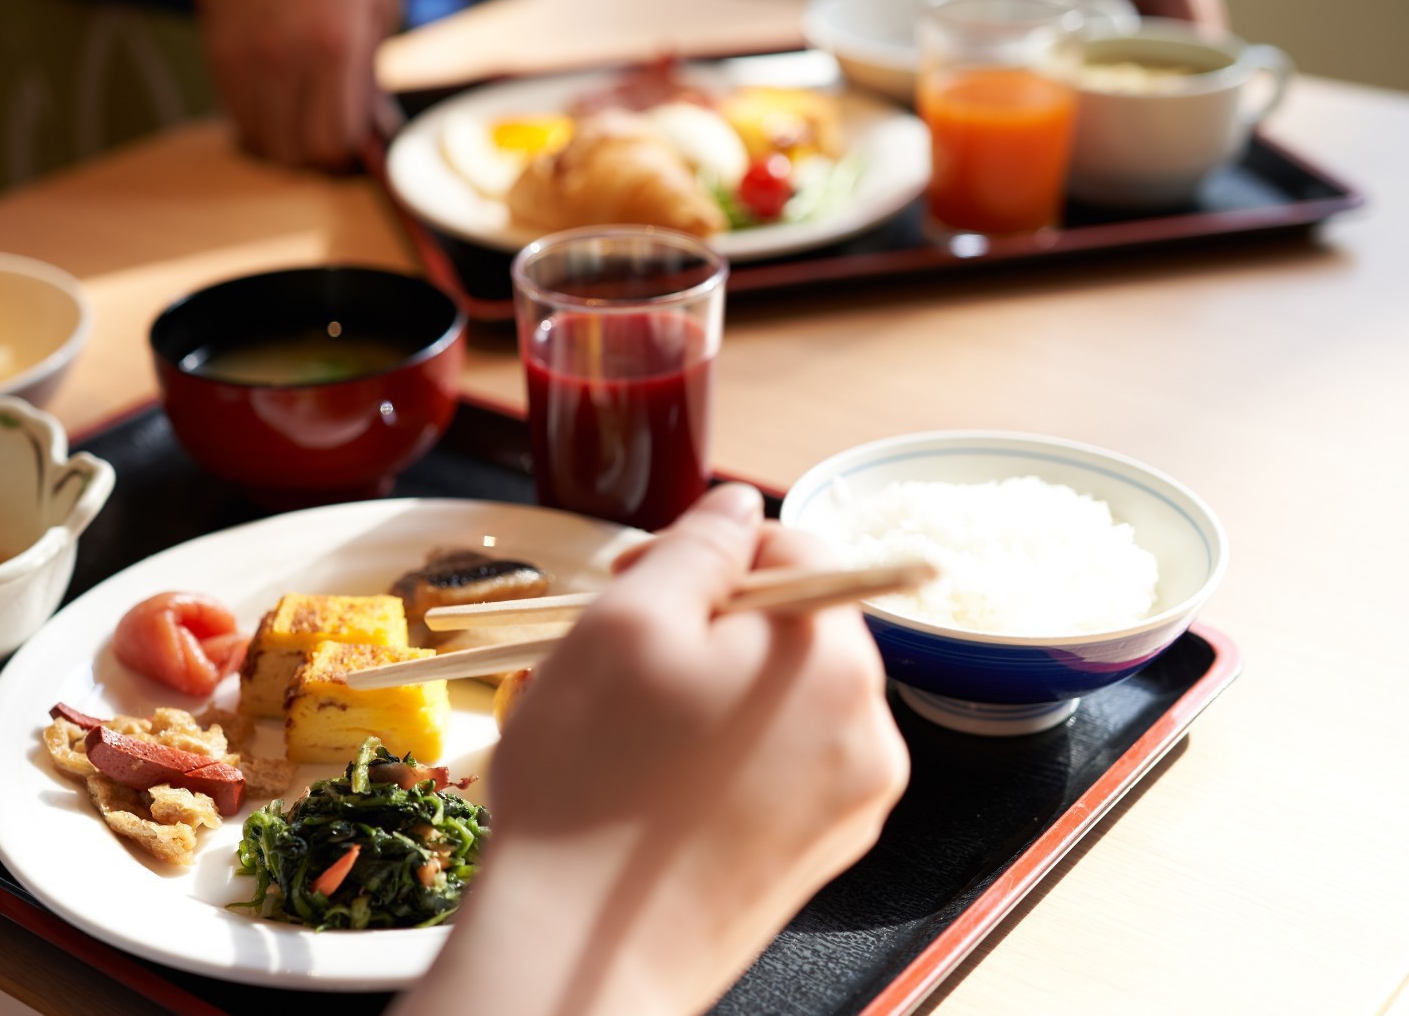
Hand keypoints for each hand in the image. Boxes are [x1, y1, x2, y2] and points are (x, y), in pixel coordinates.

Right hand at [186, 0, 400, 169]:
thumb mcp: (376, 0)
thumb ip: (374, 71)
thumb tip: (376, 126)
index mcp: (336, 45)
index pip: (337, 139)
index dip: (348, 153)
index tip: (355, 146)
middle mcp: (287, 60)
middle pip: (298, 152)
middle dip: (318, 154)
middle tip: (328, 136)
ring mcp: (246, 60)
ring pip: (263, 142)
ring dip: (285, 142)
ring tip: (300, 118)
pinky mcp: (217, 54)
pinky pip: (236, 116)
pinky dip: (258, 121)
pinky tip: (274, 97)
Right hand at [397, 485, 908, 1015]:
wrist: (586, 951)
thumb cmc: (592, 779)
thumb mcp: (628, 618)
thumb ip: (697, 544)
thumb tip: (740, 501)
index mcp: (832, 655)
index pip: (793, 546)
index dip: (704, 550)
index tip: (630, 581)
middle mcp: (868, 726)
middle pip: (791, 625)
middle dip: (705, 622)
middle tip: (614, 650)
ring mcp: (850, 798)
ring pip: (777, 697)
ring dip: (705, 687)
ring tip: (620, 723)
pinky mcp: (817, 852)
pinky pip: (775, 766)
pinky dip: (717, 753)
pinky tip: (648, 778)